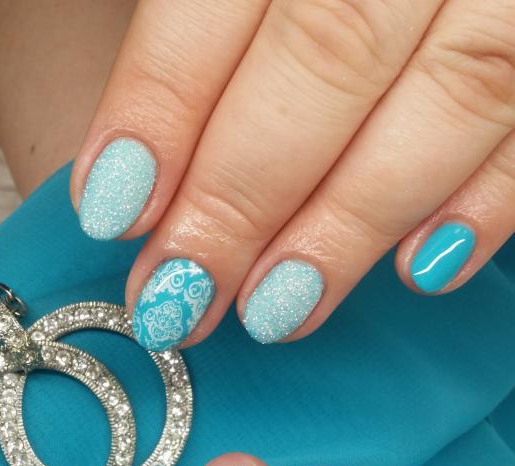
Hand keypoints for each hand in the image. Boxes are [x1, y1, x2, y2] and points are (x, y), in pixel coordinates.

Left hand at [71, 0, 514, 350]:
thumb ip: (208, 22)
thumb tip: (138, 157)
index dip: (164, 105)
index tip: (113, 209)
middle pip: (328, 56)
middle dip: (243, 196)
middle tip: (178, 297)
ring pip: (449, 95)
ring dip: (351, 224)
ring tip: (277, 311)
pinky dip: (488, 202)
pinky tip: (424, 271)